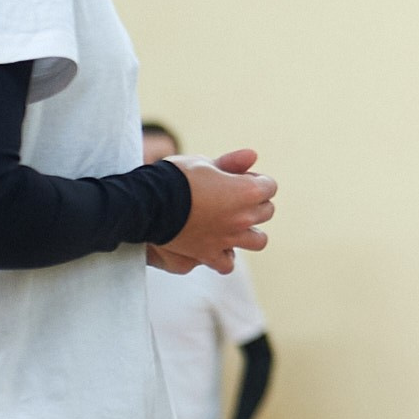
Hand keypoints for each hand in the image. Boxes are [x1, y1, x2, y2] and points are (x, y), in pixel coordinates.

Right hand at [150, 147, 273, 274]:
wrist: (148, 202)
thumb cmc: (177, 177)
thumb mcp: (204, 163)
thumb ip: (232, 162)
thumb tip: (253, 155)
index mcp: (247, 191)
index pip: (269, 186)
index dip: (254, 179)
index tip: (237, 178)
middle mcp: (243, 217)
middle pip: (266, 211)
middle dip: (254, 203)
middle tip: (231, 197)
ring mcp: (228, 238)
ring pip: (258, 240)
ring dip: (249, 232)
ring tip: (234, 224)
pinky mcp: (209, 254)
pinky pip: (227, 264)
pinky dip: (225, 257)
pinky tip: (216, 246)